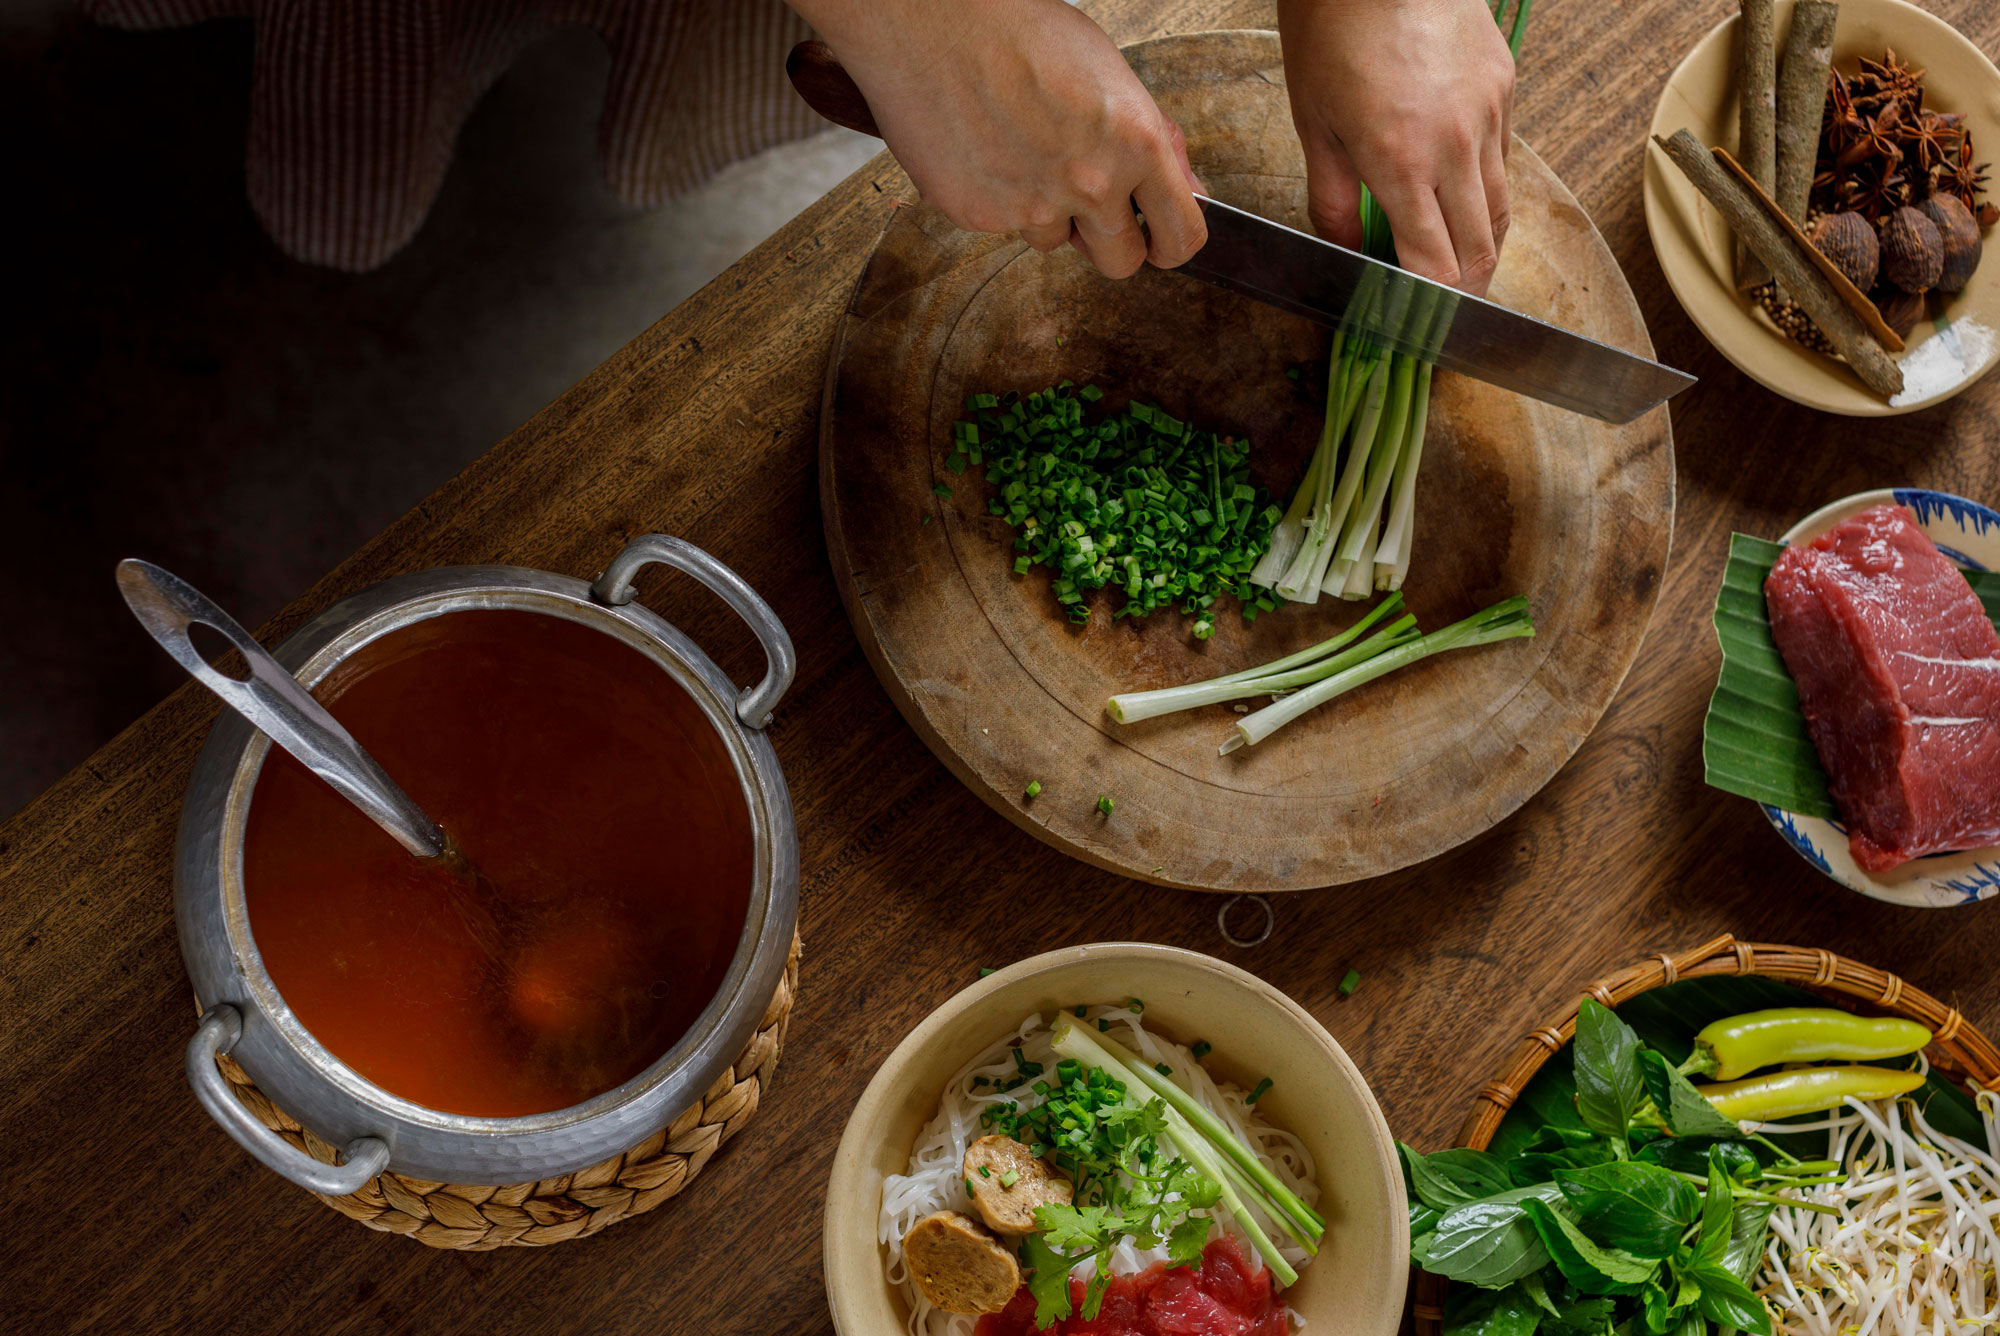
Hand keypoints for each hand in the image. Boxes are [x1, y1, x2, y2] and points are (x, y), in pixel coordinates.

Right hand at [790, 0, 1205, 277]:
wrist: (932, 20)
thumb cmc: (1021, 30)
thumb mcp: (1109, 73)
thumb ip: (1152, 138)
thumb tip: (1186, 186)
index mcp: (1135, 143)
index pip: (1180, 237)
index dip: (1171, 243)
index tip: (1159, 239)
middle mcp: (1090, 184)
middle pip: (1122, 262)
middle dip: (1112, 240)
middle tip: (1090, 203)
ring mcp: (1032, 207)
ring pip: (1054, 241)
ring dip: (1047, 212)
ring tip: (1021, 149)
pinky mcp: (980, 216)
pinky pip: (1004, 226)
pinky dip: (998, 198)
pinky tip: (985, 148)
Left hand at [1276, 0, 1515, 294]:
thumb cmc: (1333, 28)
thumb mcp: (1312, 122)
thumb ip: (1330, 200)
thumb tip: (1344, 251)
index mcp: (1401, 161)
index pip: (1434, 266)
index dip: (1428, 306)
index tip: (1414, 323)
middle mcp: (1455, 145)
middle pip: (1480, 251)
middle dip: (1462, 292)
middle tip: (1440, 310)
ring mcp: (1489, 115)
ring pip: (1501, 209)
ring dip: (1479, 246)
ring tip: (1454, 265)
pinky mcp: (1504, 88)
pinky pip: (1503, 160)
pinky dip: (1484, 191)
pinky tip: (1457, 197)